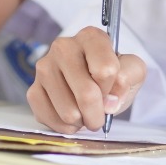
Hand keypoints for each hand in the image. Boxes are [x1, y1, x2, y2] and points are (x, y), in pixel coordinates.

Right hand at [26, 26, 146, 132]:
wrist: (93, 82)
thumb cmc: (113, 75)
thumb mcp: (132, 70)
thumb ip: (129, 78)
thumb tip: (109, 102)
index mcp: (91, 37)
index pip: (105, 71)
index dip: (113, 89)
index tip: (111, 90)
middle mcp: (63, 46)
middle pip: (87, 94)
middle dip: (98, 114)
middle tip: (99, 115)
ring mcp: (44, 68)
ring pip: (68, 112)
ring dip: (81, 122)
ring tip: (84, 112)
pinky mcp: (33, 89)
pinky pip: (50, 119)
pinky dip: (65, 127)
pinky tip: (70, 117)